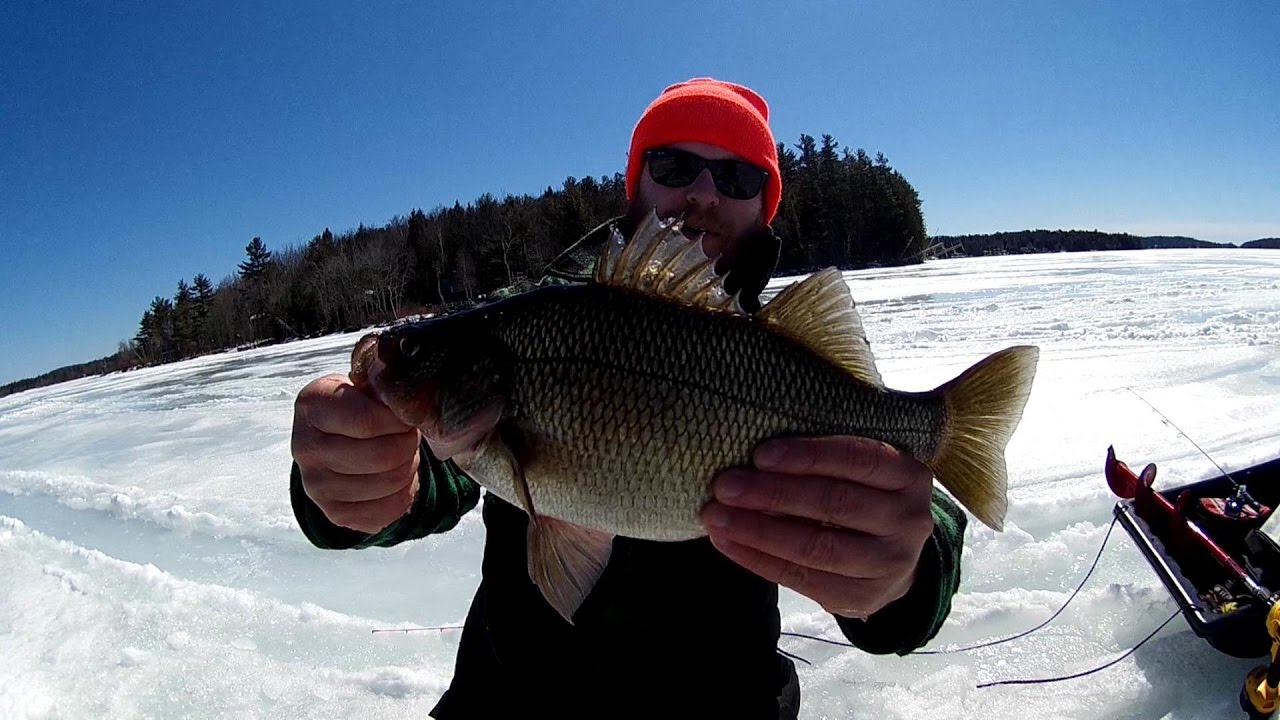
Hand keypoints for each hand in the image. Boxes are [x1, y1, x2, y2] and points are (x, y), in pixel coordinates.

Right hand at [291, 373, 422, 533]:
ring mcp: (317, 485)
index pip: (366, 420)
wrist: (330, 438)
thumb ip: (382, 387)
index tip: (406, 416)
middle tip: (408, 435)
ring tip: (402, 453)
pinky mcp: (334, 512)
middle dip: (408, 444)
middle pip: (383, 455)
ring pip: (390, 481)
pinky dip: (405, 493)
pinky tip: (396, 477)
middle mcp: (306, 448)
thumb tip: (412, 401)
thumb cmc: (354, 405)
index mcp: (312, 406)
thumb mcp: (361, 384)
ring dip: (409, 467)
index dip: (398, 420)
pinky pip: (389, 509)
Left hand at [701, 436, 935, 619]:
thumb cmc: (862, 496)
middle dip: (772, 493)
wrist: (893, 556)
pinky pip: (803, 579)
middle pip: (834, 503)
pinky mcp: (864, 597)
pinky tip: (727, 542)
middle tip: (725, 485)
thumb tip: (753, 456)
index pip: (857, 459)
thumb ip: (823, 460)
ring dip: (759, 530)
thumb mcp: (860, 470)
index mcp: (909, 475)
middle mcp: (910, 519)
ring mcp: (892, 563)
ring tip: (717, 516)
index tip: (759, 454)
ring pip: (818, 546)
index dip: (807, 456)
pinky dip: (758, 560)